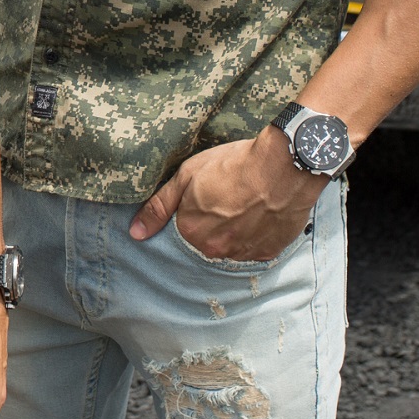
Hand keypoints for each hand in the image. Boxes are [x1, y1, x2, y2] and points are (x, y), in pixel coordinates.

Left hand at [130, 130, 324, 263]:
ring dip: (234, 230)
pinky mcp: (268, 252)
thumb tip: (135, 233)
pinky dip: (255, 234)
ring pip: (231, 246)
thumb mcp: (187, 176)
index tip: (207, 196)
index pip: (183, 230)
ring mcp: (243, 254)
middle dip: (213, 223)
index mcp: (191, 233)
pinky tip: (260, 214)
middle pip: (207, 240)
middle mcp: (215, 250)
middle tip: (228, 198)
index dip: (194, 210)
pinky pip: (254, 248)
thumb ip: (159, 206)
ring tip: (246, 204)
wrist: (282, 166)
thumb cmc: (233, 165)